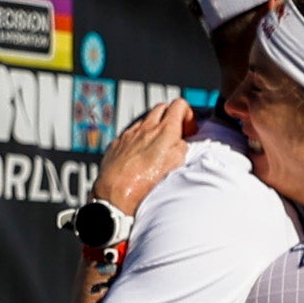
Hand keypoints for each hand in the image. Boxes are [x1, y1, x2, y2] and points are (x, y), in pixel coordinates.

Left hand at [97, 98, 196, 217]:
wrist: (115, 197)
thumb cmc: (146, 186)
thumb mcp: (177, 167)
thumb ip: (182, 148)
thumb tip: (180, 142)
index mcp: (165, 131)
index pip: (180, 105)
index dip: (187, 115)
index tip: (188, 130)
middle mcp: (146, 128)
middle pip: (162, 107)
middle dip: (171, 116)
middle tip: (174, 134)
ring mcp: (129, 134)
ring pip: (145, 119)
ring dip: (154, 127)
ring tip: (157, 146)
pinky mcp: (117, 143)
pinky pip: (131, 133)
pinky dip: (139, 138)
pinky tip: (140, 155)